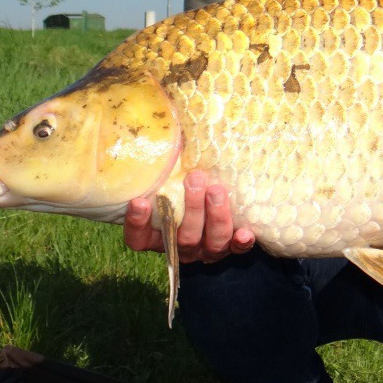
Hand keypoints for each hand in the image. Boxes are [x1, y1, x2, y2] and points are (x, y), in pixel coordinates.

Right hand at [123, 169, 254, 263]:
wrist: (207, 199)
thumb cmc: (178, 183)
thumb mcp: (165, 178)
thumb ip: (159, 166)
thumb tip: (159, 130)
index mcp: (155, 235)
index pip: (139, 237)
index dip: (137, 223)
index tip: (140, 201)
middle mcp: (179, 247)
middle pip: (183, 237)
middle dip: (191, 208)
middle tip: (195, 178)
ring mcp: (205, 250)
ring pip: (211, 243)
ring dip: (215, 216)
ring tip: (217, 189)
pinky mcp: (230, 249)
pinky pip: (237, 252)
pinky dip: (241, 243)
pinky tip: (245, 233)